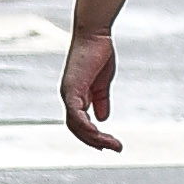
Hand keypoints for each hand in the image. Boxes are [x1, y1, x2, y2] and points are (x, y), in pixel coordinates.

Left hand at [61, 31, 122, 151]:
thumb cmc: (98, 53)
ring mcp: (68, 94)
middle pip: (77, 129)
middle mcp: (68, 98)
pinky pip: (76, 115)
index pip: (80, 124)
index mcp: (75, 96)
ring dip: (94, 138)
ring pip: (76, 126)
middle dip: (95, 142)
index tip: (109, 144)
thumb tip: (102, 118)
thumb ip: (101, 100)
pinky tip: (98, 132)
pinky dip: (86, 127)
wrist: (94, 34)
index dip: (93, 136)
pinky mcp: (71, 90)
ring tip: (112, 144)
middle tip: (115, 148)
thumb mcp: (102, 83)